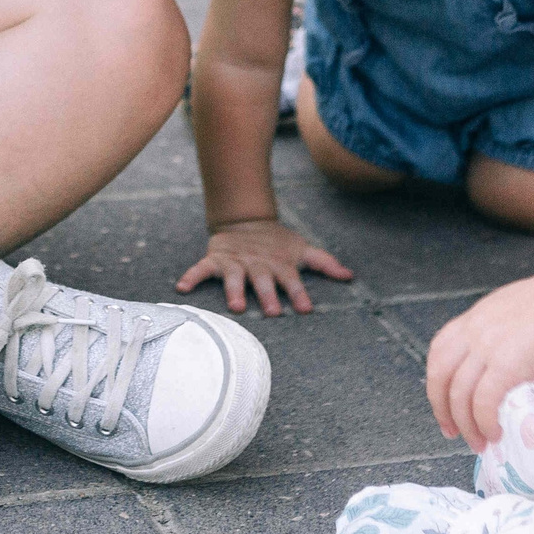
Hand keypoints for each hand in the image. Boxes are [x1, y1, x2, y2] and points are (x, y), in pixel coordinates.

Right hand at [176, 218, 354, 315]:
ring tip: (236, 306)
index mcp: (280, 264)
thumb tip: (350, 276)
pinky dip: (191, 276)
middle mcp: (258, 265)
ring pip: (234, 277)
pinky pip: (201, 269)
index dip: (300, 294)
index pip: (293, 280)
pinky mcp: (216, 259)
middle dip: (269, 296)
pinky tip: (182, 288)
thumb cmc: (277, 243)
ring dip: (235, 290)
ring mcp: (236, 262)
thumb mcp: (302, 249)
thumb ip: (325, 263)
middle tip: (273, 312)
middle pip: (264, 281)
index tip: (306, 309)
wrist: (246, 220)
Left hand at [426, 270, 533, 451]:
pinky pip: (483, 403)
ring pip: (460, 394)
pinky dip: (484, 423)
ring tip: (480, 443)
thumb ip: (507, 330)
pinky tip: (495, 434)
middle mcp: (476, 329)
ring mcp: (487, 347)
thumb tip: (507, 357)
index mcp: (479, 315)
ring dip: (467, 425)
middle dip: (442, 408)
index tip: (445, 401)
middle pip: (440, 373)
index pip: (441, 348)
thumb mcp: (524, 311)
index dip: (438, 379)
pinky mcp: (504, 366)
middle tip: (452, 431)